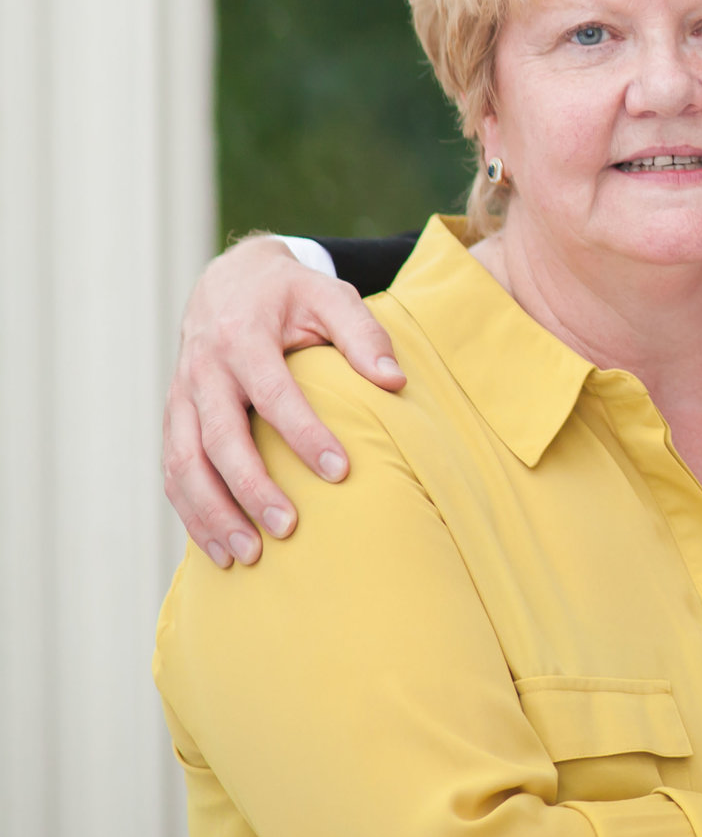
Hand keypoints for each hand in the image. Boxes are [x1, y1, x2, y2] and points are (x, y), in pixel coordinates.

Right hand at [166, 236, 404, 565]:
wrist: (228, 281)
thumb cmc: (291, 295)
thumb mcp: (330, 296)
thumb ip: (363, 334)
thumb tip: (394, 381)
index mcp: (242, 338)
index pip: (272, 394)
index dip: (304, 434)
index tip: (340, 471)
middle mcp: (203, 371)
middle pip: (219, 439)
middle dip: (251, 488)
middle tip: (289, 528)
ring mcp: (181, 398)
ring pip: (184, 464)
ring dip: (212, 513)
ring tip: (248, 555)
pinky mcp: (175, 419)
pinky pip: (173, 472)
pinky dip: (191, 513)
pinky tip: (219, 549)